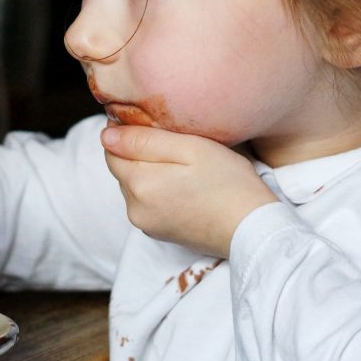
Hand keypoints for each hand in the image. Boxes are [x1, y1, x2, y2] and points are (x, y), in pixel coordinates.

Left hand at [100, 123, 277, 256]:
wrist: (253, 229)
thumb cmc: (228, 182)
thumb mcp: (190, 148)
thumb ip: (144, 140)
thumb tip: (106, 134)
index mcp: (139, 184)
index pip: (112, 150)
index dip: (128, 133)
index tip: (155, 126)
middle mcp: (135, 209)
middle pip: (123, 170)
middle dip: (140, 154)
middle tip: (176, 145)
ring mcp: (146, 225)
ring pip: (135, 187)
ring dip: (150, 173)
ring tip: (183, 166)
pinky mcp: (159, 234)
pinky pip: (147, 204)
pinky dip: (159, 192)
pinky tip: (184, 187)